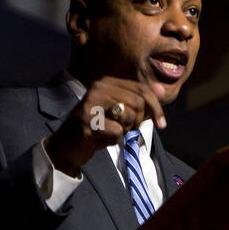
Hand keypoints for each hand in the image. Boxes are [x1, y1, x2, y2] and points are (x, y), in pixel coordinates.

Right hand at [46, 77, 166, 174]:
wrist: (66, 147)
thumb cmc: (96, 130)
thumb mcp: (120, 114)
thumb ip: (140, 103)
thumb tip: (162, 91)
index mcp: (107, 82)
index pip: (141, 89)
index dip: (156, 107)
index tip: (162, 124)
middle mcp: (98, 87)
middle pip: (138, 103)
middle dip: (137, 121)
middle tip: (124, 130)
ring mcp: (92, 103)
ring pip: (129, 116)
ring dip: (124, 131)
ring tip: (109, 133)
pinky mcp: (88, 121)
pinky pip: (117, 132)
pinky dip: (113, 141)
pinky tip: (100, 140)